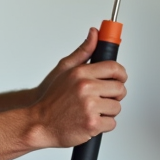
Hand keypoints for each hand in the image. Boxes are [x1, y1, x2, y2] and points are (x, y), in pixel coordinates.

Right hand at [28, 28, 126, 148]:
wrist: (39, 123)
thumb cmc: (50, 99)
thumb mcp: (64, 69)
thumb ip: (83, 52)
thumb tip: (94, 34)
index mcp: (81, 73)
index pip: (113, 68)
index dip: (120, 74)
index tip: (120, 78)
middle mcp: (86, 88)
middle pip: (119, 89)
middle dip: (114, 95)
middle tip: (102, 98)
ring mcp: (89, 106)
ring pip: (116, 108)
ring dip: (107, 112)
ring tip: (92, 111)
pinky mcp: (92, 124)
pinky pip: (111, 124)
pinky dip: (103, 126)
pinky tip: (90, 121)